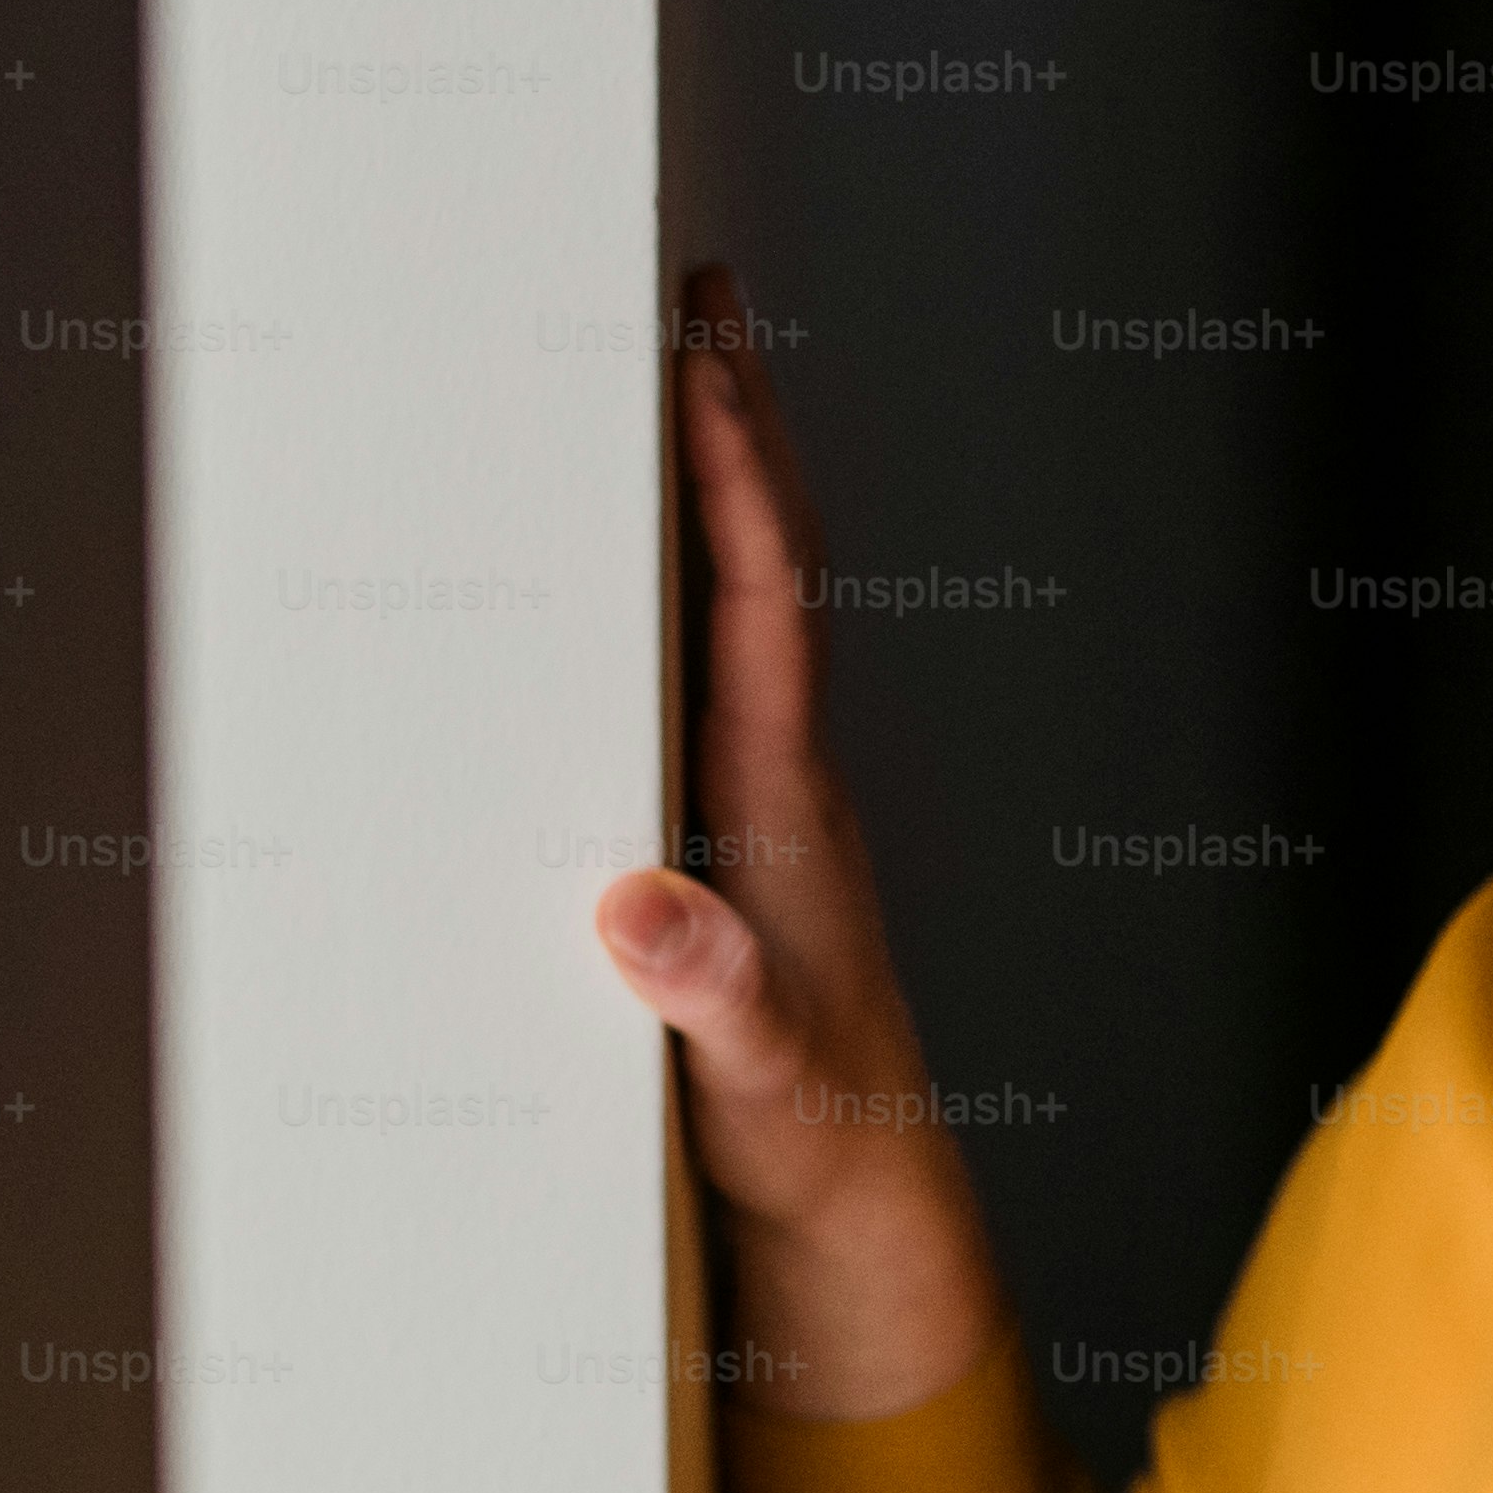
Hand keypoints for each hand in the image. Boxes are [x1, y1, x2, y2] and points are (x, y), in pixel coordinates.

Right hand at [595, 265, 1006, 1419]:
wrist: (863, 1205)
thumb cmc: (819, 1140)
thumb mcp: (758, 1082)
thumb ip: (712, 1005)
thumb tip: (642, 911)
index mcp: (786, 808)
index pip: (765, 608)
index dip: (733, 479)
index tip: (703, 359)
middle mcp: (785, 777)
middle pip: (765, 563)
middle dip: (734, 423)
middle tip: (698, 287)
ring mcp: (763, 799)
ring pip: (740, 605)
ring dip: (711, 484)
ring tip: (670, 361)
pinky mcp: (732, 835)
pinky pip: (708, 670)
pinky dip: (681, 583)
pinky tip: (629, 554)